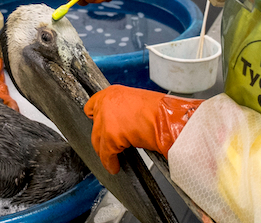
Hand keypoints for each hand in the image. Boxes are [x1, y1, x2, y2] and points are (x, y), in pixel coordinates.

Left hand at [83, 85, 201, 173]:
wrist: (168, 118)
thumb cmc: (160, 112)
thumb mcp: (137, 105)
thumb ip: (122, 112)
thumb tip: (120, 124)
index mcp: (112, 93)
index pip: (92, 106)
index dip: (95, 119)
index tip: (97, 126)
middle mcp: (105, 103)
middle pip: (95, 127)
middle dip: (101, 139)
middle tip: (107, 148)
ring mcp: (106, 118)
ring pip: (98, 141)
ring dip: (105, 153)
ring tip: (112, 161)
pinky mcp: (109, 135)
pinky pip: (106, 154)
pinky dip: (110, 162)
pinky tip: (115, 166)